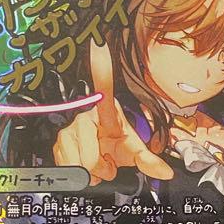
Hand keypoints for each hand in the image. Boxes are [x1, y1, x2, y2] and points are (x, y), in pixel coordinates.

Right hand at [51, 39, 173, 183]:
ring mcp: (69, 131)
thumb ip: (150, 162)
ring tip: (98, 164)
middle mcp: (85, 117)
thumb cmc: (115, 144)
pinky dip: (79, 175)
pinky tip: (85, 166)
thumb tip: (166, 173)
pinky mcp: (57, 143)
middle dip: (102, 169)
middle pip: (91, 158)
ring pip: (79, 166)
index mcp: (106, 113)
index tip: (100, 48)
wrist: (99, 153)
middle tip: (108, 163)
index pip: (103, 91)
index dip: (102, 71)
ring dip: (91, 174)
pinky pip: (67, 168)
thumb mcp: (134, 151)